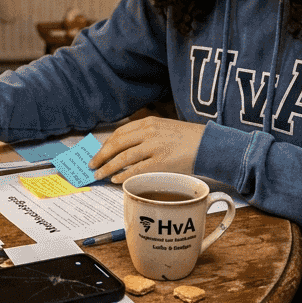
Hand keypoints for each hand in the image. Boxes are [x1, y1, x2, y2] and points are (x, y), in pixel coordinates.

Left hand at [90, 116, 205, 182]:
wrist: (209, 145)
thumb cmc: (187, 139)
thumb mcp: (164, 129)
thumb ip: (146, 136)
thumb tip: (124, 151)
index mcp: (148, 123)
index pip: (120, 133)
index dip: (106, 145)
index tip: (98, 153)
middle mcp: (149, 132)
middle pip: (117, 144)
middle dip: (101, 156)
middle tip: (92, 166)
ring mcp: (154, 147)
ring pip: (123, 158)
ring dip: (108, 168)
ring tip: (100, 175)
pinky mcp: (161, 162)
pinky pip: (136, 170)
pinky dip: (124, 175)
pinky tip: (116, 180)